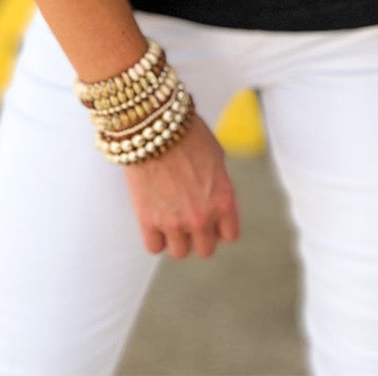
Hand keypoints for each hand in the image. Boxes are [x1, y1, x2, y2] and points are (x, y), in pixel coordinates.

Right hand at [124, 111, 240, 258]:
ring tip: (170, 219)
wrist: (155, 124)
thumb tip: (216, 198)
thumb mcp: (216, 157)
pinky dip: (155, 238)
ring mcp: (174, 222)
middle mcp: (202, 217)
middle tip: (189, 218)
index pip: (229, 235)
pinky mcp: (148, 220)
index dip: (220, 226)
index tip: (212, 219)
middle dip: (199, 234)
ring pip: (180, 252)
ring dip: (177, 238)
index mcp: (223, 201)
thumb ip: (219, 185)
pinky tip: (155, 221)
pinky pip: (154, 247)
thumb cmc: (187, 133)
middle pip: (205, 249)